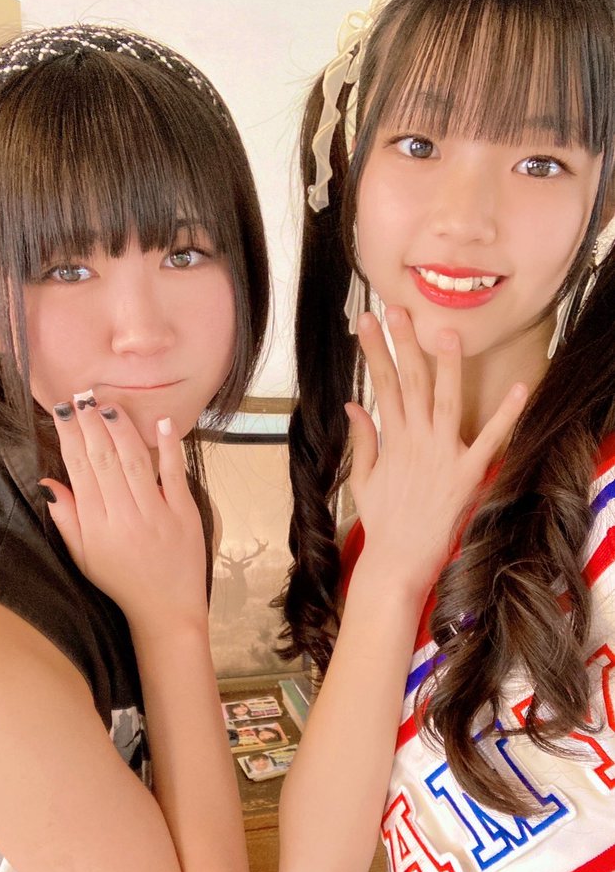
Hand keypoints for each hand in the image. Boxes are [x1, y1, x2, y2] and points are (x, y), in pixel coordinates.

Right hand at [41, 403, 207, 628]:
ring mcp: (156, 514)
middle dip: (92, 424)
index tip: (64, 412)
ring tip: (108, 404)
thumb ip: (67, 519)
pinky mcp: (184, 514)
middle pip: (104, 459)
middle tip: (83, 396)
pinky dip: (168, 447)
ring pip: (134, 461)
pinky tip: (160, 421)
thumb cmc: (121, 581)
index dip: (71, 437)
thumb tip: (47, 483)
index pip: (80, 470)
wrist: (166, 609)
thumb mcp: (84, 557)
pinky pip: (174, 474)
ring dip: (121, 428)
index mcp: (96, 526)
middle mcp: (124, 516)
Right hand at [346, 307, 526, 599]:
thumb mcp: (365, 479)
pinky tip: (518, 389)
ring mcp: (441, 456)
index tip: (366, 321)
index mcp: (392, 440)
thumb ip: (363, 439)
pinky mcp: (466, 475)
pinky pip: (490, 440)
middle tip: (398, 309)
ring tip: (448, 332)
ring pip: (446, 401)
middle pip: (410, 382)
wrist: (397, 562)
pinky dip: (505, 415)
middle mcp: (416, 442)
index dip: (375, 351)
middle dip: (403, 343)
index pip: (382, 384)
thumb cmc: (383, 523)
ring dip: (448, 366)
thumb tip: (352, 405)